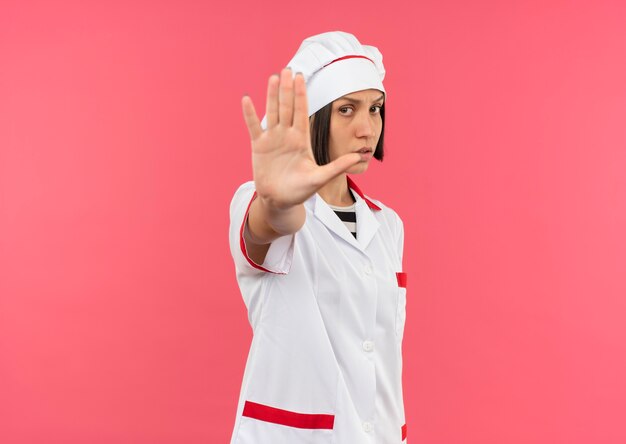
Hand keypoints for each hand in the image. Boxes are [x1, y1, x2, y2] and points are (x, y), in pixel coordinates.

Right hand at [241, 68, 361, 209]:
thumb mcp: (320, 178)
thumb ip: (337, 166)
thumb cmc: (300, 190)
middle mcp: (287, 135)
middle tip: (288, 69)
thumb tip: (359, 157)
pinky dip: (250, 114)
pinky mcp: (259, 146)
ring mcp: (272, 139)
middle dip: (287, 89)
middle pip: (287, 107)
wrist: (280, 200)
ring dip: (272, 96)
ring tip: (273, 78)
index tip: (302, 78)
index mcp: (301, 140)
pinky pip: (254, 127)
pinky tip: (247, 99)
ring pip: (272, 112)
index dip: (301, 95)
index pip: (302, 112)